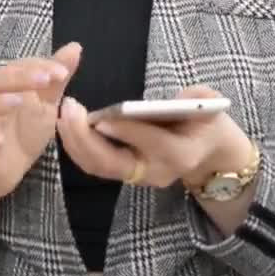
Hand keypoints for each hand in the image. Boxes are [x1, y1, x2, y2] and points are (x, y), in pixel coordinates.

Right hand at [0, 41, 81, 202]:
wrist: (1, 171)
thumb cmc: (23, 132)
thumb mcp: (46, 104)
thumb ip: (57, 78)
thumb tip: (75, 46)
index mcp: (7, 84)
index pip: (20, 66)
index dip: (40, 65)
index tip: (63, 71)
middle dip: (21, 77)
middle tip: (45, 79)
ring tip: (20, 101)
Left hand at [57, 84, 251, 188]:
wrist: (210, 155)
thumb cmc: (209, 124)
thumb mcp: (211, 106)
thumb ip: (199, 100)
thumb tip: (178, 99)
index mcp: (180, 154)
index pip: (149, 142)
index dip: (124, 130)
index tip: (99, 116)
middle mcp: (155, 171)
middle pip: (114, 162)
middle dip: (87, 139)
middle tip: (69, 110)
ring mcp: (138, 176)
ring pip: (99, 167)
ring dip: (76, 143)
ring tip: (62, 114)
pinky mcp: (125, 172)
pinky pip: (96, 164)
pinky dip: (79, 147)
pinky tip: (67, 124)